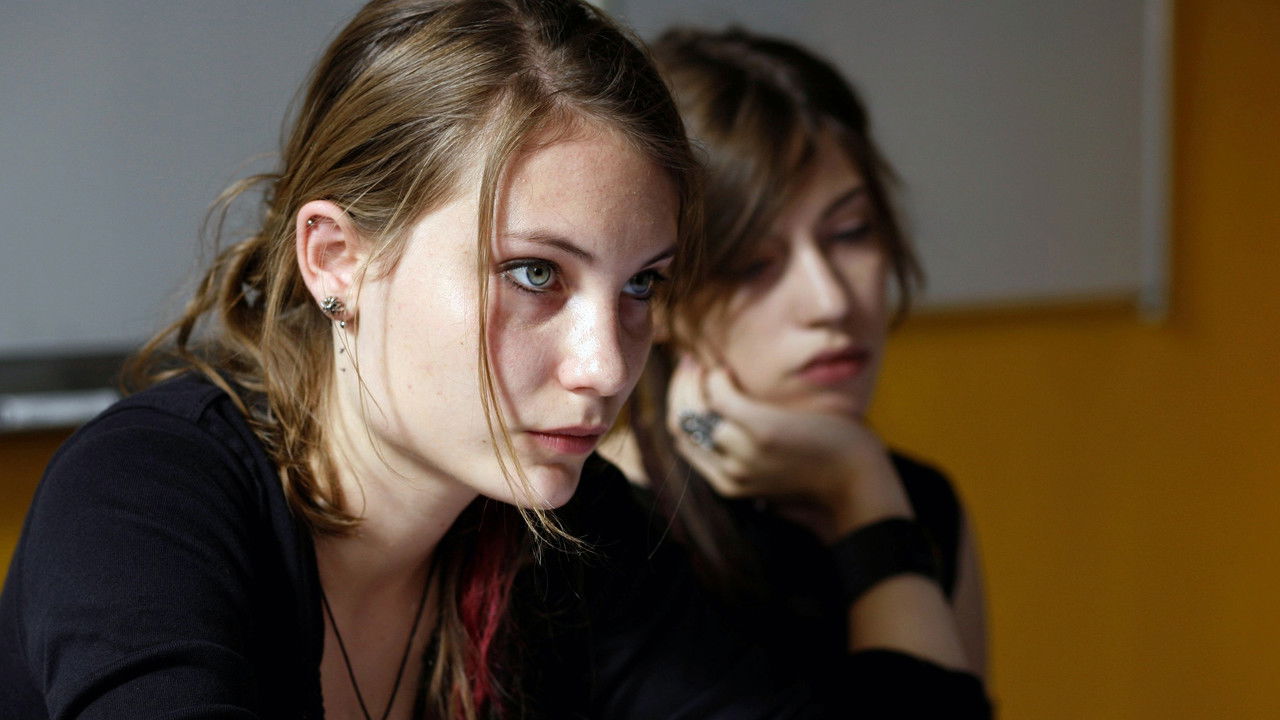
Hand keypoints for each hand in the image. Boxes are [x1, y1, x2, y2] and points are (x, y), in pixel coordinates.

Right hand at [667, 355, 912, 537]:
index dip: (679, 405)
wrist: (858, 479)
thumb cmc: (821, 465)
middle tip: (689, 363)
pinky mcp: (760, 430)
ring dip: (693, 380)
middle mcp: (729, 472)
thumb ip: (747, 448)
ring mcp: (743, 453)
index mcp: (728, 483)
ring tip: (705, 362)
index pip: (682, 440)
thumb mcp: (774, 464)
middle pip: (680, 424)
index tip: (688, 381)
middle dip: (678, 389)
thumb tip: (725, 410)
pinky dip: (717, 378)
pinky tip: (728, 370)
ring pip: (693, 410)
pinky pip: (719, 395)